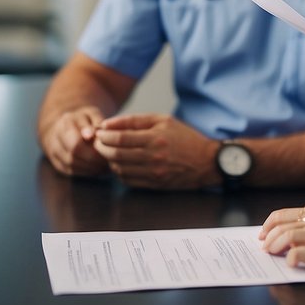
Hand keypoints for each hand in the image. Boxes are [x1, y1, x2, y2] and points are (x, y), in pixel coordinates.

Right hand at [40, 105, 108, 176]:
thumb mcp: (92, 114)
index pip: (77, 142)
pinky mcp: (57, 163)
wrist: (63, 126)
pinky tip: (97, 168)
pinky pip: (71, 171)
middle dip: (93, 159)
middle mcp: (56, 137)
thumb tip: (92, 135)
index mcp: (66, 122)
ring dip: (90, 167)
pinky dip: (85, 171)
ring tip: (104, 164)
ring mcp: (54, 152)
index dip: (93, 149)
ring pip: (72, 165)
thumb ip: (95, 122)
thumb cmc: (84, 119)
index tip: (107, 149)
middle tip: (107, 159)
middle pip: (73, 155)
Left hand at [92, 113, 217, 189]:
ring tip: (109, 152)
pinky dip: (119, 172)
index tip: (98, 132)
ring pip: (119, 169)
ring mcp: (153, 173)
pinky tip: (121, 164)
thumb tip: (108, 124)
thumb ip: (135, 120)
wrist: (207, 161)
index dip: (104, 136)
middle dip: (101, 148)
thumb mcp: (163, 120)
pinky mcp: (154, 184)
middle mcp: (153, 157)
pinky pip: (128, 180)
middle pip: (116, 155)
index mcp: (155, 139)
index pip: (120, 138)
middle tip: (98, 143)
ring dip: (109, 161)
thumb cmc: (185, 137)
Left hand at [259, 204, 304, 280]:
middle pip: (280, 225)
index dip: (269, 224)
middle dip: (267, 238)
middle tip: (265, 248)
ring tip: (273, 256)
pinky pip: (296, 257)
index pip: (284, 214)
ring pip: (284, 238)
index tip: (264, 234)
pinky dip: (290, 261)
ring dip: (274, 248)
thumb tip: (292, 234)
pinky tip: (292, 265)